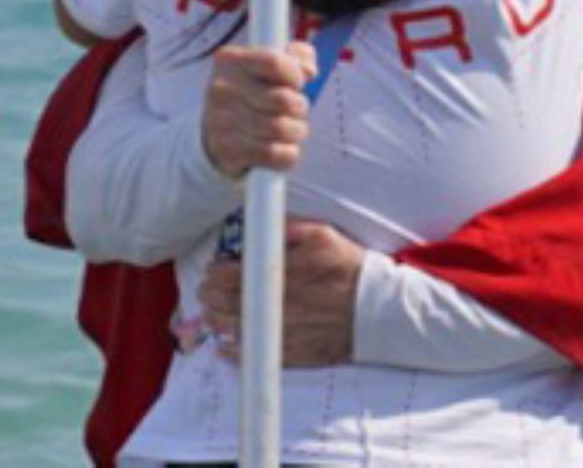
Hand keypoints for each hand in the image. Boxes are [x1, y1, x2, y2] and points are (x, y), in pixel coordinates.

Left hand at [198, 219, 364, 367]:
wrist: (379, 309)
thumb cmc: (351, 269)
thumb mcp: (324, 236)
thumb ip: (291, 230)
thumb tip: (263, 228)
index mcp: (282, 274)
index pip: (235, 275)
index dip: (216, 274)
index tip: (210, 272)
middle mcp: (279, 304)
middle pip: (232, 303)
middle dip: (211, 298)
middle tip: (203, 293)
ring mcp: (285, 330)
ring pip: (239, 330)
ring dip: (218, 323)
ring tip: (211, 317)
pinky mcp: (294, 352)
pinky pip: (257, 356)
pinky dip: (236, 353)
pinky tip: (223, 348)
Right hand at [202, 42, 315, 178]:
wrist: (214, 132)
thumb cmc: (250, 93)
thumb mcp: (266, 67)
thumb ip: (296, 56)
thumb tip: (309, 70)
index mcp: (231, 61)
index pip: (275, 62)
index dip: (295, 75)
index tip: (295, 82)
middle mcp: (222, 89)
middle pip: (283, 99)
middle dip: (300, 107)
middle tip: (296, 109)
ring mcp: (222, 121)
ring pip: (281, 128)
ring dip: (297, 131)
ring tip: (292, 128)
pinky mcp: (228, 150)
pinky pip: (275, 154)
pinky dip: (288, 153)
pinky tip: (284, 146)